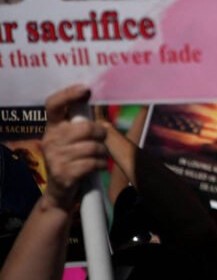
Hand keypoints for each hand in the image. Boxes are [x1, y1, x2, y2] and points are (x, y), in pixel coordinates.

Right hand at [41, 85, 107, 211]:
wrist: (59, 190)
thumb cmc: (71, 158)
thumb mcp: (71, 139)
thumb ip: (80, 125)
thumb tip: (97, 108)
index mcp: (52, 127)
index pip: (53, 105)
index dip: (68, 94)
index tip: (85, 89)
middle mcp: (50, 139)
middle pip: (85, 128)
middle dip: (101, 133)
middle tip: (102, 138)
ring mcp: (55, 157)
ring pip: (93, 147)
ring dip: (103, 152)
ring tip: (100, 155)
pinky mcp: (63, 173)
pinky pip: (93, 163)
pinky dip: (101, 165)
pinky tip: (98, 166)